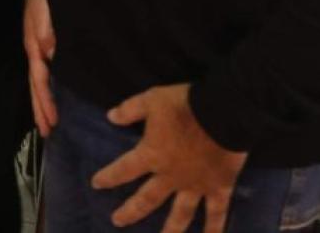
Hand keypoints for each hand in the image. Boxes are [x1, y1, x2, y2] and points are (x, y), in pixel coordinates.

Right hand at [23, 0, 57, 135]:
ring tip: (47, 123)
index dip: (45, 101)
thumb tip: (48, 51)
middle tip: (48, 132)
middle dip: (41, 109)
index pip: (39, 79)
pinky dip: (46, 88)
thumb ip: (46, 26)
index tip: (52, 121)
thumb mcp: (46, 5)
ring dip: (42, 102)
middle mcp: (35, 49)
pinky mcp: (43, 44)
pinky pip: (44, 72)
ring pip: (39, 81)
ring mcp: (38, 47)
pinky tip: (51, 96)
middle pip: (36, 85)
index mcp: (35, 44)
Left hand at [93, 84, 247, 232]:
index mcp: (153, 155)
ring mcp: (196, 185)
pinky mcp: (219, 187)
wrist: (223, 114)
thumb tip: (110, 116)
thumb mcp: (152, 99)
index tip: (96, 184)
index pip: (124, 169)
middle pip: (147, 199)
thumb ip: (131, 109)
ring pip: (180, 213)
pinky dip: (215, 227)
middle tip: (117, 221)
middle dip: (131, 211)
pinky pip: (217, 212)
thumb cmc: (185, 105)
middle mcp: (171, 176)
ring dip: (171, 230)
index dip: (109, 177)